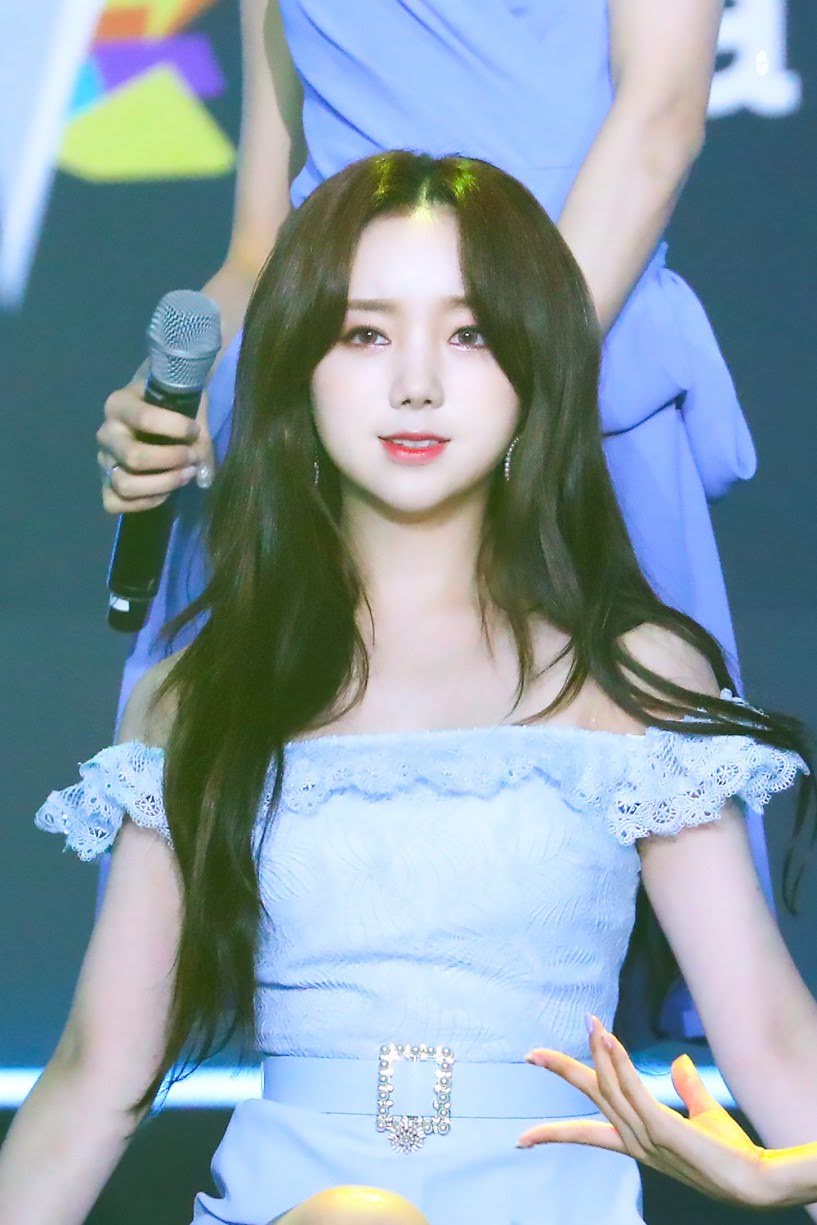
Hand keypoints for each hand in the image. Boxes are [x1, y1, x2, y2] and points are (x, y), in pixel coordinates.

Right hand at [97, 377, 215, 513]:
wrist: (155, 417)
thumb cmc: (171, 408)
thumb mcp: (188, 408)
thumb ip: (200, 437)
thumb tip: (203, 475)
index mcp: (119, 404)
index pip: (144, 418)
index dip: (176, 428)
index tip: (195, 431)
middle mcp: (106, 433)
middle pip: (134, 457)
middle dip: (171, 460)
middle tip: (193, 457)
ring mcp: (103, 461)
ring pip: (124, 485)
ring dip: (163, 484)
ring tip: (186, 476)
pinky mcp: (105, 484)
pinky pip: (115, 503)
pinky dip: (144, 502)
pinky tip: (165, 492)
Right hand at [516, 1016, 776, 1208]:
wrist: (759, 1180)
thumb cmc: (735, 1155)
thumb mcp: (705, 1116)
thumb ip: (688, 1089)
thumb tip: (678, 1061)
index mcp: (639, 1141)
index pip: (589, 1132)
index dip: (556, 1130)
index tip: (524, 1135)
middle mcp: (637, 1142)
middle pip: (592, 1100)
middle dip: (561, 1075)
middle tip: (530, 1054)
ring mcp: (649, 1138)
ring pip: (611, 1091)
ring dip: (596, 1055)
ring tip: (589, 1025)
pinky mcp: (665, 1131)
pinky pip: (634, 1093)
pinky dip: (618, 1064)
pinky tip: (608, 1041)